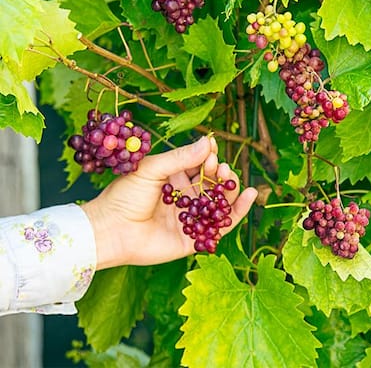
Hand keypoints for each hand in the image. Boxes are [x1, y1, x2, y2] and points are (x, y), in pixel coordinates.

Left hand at [82, 137, 257, 269]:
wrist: (109, 230)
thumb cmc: (124, 196)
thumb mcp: (152, 169)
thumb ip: (181, 158)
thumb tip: (208, 142)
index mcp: (174, 179)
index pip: (200, 166)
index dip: (209, 158)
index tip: (213, 151)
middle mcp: (185, 198)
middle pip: (213, 184)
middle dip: (221, 174)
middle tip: (220, 169)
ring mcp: (191, 219)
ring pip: (220, 203)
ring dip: (230, 189)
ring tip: (232, 179)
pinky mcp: (194, 239)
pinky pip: (221, 226)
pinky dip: (238, 211)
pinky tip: (250, 195)